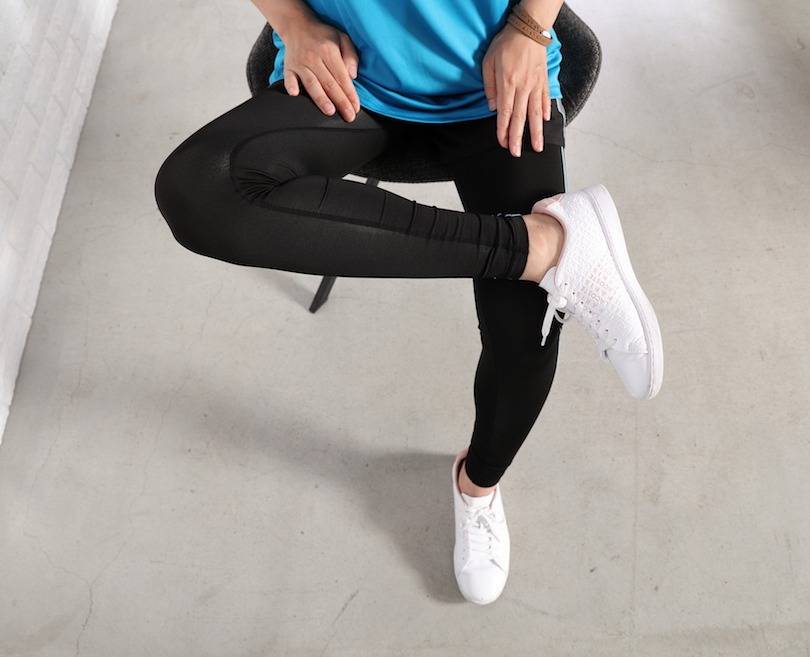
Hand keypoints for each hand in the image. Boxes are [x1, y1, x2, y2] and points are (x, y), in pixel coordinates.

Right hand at [281, 17, 360, 121]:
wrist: (297, 26)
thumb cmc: (323, 35)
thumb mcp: (342, 38)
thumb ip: (351, 55)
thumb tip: (353, 75)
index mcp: (329, 51)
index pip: (342, 77)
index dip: (350, 93)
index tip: (356, 107)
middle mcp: (314, 58)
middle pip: (329, 84)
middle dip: (340, 102)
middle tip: (349, 116)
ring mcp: (300, 63)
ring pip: (312, 84)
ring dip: (321, 99)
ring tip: (330, 111)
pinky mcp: (289, 67)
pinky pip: (289, 77)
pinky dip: (291, 85)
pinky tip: (295, 94)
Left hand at [482, 24, 550, 156]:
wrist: (528, 29)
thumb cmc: (506, 44)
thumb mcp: (488, 63)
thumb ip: (489, 86)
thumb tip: (492, 107)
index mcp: (508, 84)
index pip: (505, 113)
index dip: (503, 131)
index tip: (503, 144)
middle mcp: (523, 87)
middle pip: (520, 118)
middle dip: (518, 138)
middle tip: (517, 154)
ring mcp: (535, 85)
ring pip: (535, 113)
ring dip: (536, 132)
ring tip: (537, 147)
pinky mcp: (543, 81)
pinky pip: (544, 99)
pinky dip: (545, 112)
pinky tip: (544, 122)